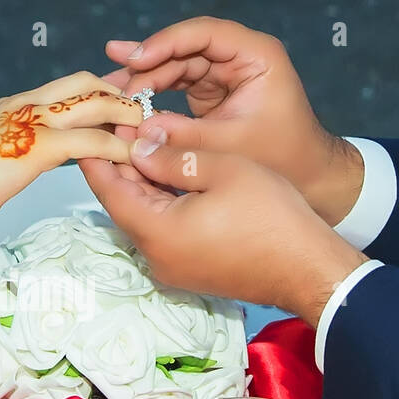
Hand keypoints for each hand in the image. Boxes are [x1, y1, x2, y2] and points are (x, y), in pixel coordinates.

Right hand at [0, 71, 144, 229]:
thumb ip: (18, 152)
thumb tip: (32, 162)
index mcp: (15, 105)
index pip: (68, 87)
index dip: (99, 91)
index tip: (123, 102)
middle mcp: (26, 104)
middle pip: (86, 82)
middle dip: (120, 93)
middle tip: (145, 111)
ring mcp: (32, 121)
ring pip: (95, 102)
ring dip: (127, 115)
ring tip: (149, 131)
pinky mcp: (37, 147)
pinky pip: (90, 142)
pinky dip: (117, 148)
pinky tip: (132, 159)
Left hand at [78, 130, 367, 325]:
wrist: (308, 269)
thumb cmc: (272, 218)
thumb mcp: (221, 169)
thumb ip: (172, 157)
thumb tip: (138, 146)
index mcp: (156, 232)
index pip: (109, 189)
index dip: (97, 156)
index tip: (89, 130)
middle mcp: (156, 257)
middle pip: (124, 204)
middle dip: (120, 165)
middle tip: (119, 127)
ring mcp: (172, 268)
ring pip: (144, 217)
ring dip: (142, 183)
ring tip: (142, 143)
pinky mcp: (190, 270)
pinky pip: (164, 232)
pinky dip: (161, 203)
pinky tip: (167, 176)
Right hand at [105, 17, 363, 225]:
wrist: (312, 178)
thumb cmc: (283, 158)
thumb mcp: (229, 146)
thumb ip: (181, 135)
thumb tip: (133, 132)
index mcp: (256, 56)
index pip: (204, 34)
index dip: (166, 43)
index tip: (136, 59)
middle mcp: (239, 57)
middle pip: (184, 48)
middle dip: (146, 63)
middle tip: (111, 80)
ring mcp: (224, 73)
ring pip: (176, 65)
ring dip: (144, 78)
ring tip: (109, 89)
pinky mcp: (212, 93)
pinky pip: (176, 85)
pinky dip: (153, 94)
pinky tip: (125, 100)